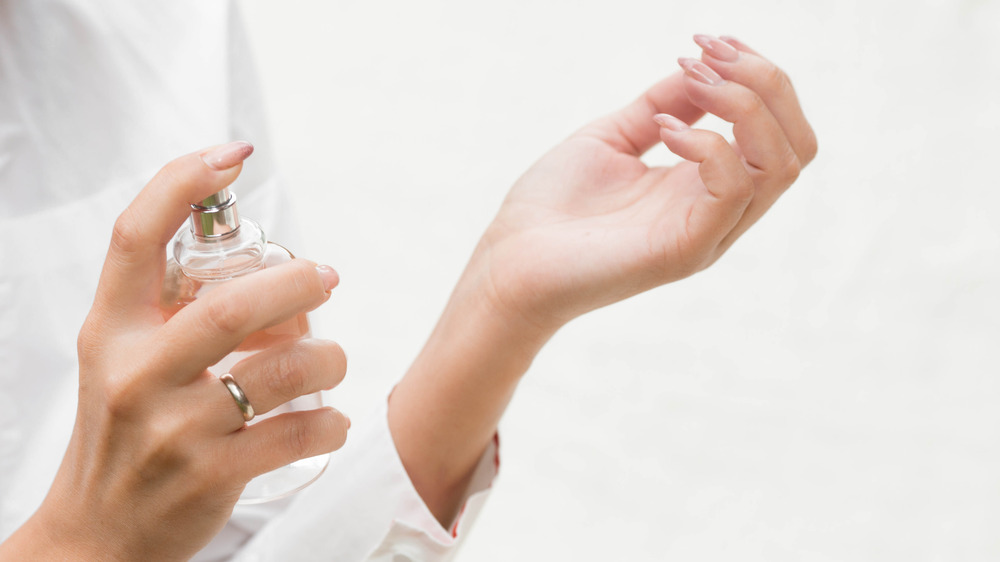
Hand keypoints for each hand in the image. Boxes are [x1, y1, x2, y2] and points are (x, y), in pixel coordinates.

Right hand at [0, 143, 349, 560]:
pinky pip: (300, 433)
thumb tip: (284, 276)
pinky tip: (328, 421)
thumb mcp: (126, 362)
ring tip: (332, 361)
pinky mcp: (213, 476)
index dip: (183, 184)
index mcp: (113, 332)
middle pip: (234, 305)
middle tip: (327, 277)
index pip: (136, 238)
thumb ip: (179, 312)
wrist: (97, 535)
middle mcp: (137, 374)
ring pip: (285, 370)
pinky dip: (331, 422)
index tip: (231, 158)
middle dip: (298, 283)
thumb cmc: (128, 434)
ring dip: (328, 358)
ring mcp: (175, 429)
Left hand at [477, 35, 817, 331]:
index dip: (760, 77)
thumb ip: (663, 106)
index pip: (778, 132)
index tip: (709, 42)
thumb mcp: (613, 137)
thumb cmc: (552, 206)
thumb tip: (701, 68)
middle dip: (766, 83)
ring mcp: (707, 234)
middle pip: (798, 146)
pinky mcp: (685, 250)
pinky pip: (734, 190)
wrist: (509, 262)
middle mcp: (718, 212)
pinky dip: (708, 144)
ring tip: (692, 82)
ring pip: (780, 165)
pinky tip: (664, 132)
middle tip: (708, 55)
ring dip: (743, 105)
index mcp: (706, 186)